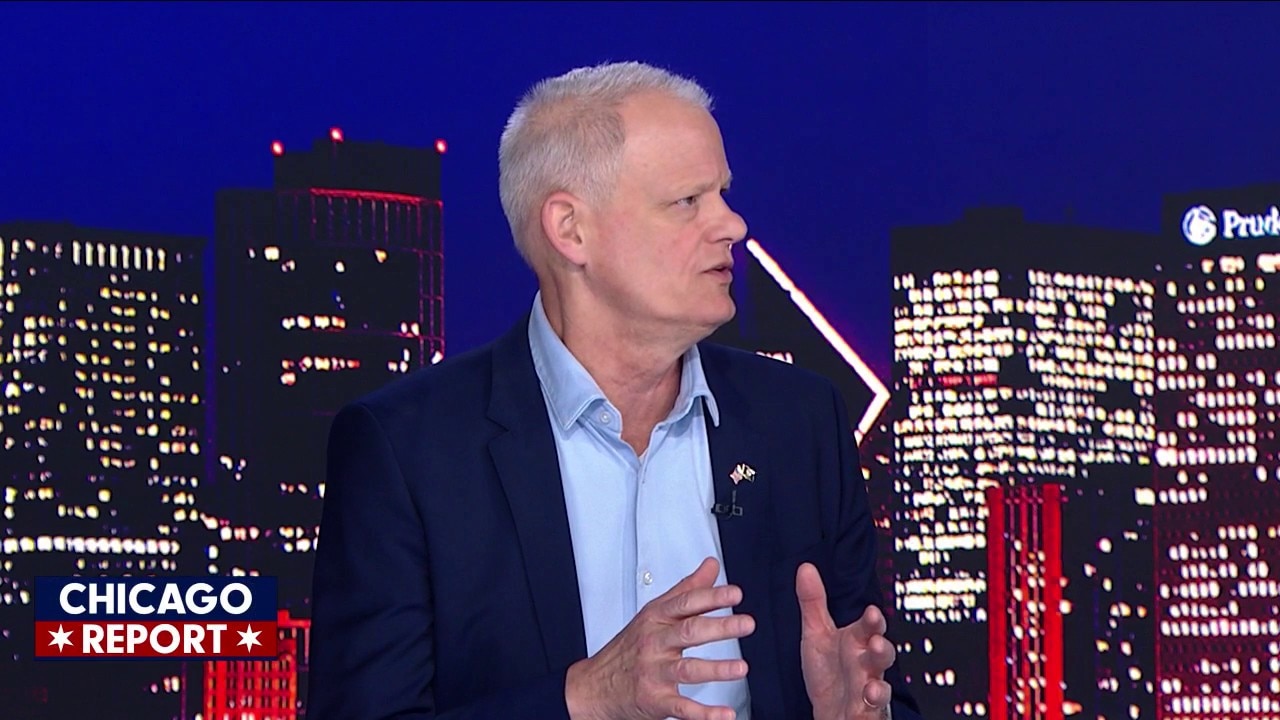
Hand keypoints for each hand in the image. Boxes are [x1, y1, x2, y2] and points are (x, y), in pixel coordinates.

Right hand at [565, 557, 754, 719]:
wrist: (594, 687)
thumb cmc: (629, 648)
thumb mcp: (654, 613)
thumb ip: (687, 589)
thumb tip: (711, 566)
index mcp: (656, 619)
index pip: (685, 603)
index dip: (711, 597)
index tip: (735, 593)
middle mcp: (655, 644)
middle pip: (688, 632)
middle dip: (719, 627)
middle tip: (746, 623)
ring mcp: (654, 673)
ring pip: (687, 669)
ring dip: (716, 669)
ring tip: (741, 668)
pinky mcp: (655, 700)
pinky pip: (682, 708)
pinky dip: (704, 715)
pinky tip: (724, 715)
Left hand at [795, 563, 895, 719]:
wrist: (829, 711)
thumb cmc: (829, 671)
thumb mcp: (816, 634)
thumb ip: (814, 603)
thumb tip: (805, 567)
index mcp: (857, 642)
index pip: (869, 628)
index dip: (872, 621)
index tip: (872, 612)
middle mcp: (867, 665)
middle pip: (881, 655)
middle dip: (881, 649)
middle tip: (876, 642)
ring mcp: (869, 690)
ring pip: (881, 687)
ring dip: (879, 687)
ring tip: (872, 686)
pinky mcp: (866, 712)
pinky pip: (873, 712)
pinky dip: (870, 709)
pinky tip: (866, 704)